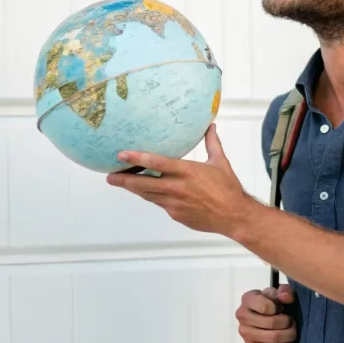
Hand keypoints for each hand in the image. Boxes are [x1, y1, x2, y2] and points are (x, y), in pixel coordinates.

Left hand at [107, 123, 256, 236]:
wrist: (233, 216)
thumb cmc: (228, 189)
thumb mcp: (220, 162)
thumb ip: (212, 143)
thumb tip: (210, 126)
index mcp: (187, 172)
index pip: (157, 163)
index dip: (137, 158)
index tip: (122, 155)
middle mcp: (177, 188)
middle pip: (144, 183)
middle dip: (124, 179)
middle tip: (109, 176)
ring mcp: (174, 203)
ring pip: (148, 195)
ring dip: (134, 188)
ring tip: (120, 182)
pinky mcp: (176, 214)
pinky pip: (160, 204)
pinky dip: (153, 197)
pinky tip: (147, 192)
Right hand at [236, 285, 296, 342]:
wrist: (269, 314)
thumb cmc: (275, 301)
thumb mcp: (282, 292)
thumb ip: (285, 291)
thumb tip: (284, 297)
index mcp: (248, 299)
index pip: (266, 307)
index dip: (279, 308)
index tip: (282, 308)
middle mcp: (242, 315)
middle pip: (272, 323)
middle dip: (287, 322)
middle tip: (292, 321)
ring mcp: (244, 332)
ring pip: (272, 337)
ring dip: (287, 335)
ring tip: (291, 330)